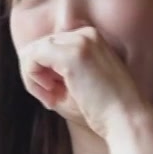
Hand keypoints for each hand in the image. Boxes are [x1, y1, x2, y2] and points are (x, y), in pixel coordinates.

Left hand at [18, 27, 147, 137]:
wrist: (127, 120)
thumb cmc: (102, 108)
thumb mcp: (76, 81)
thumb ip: (53, 68)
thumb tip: (26, 62)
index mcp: (90, 37)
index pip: (49, 45)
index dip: (44, 71)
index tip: (54, 94)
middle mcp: (85, 33)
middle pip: (38, 46)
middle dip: (36, 75)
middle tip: (51, 99)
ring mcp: (79, 41)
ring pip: (31, 51)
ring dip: (32, 78)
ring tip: (51, 99)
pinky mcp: (71, 55)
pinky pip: (31, 59)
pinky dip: (31, 80)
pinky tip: (50, 97)